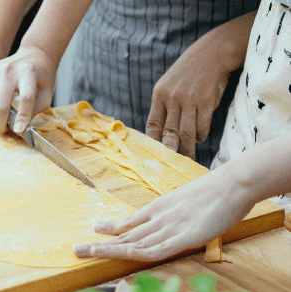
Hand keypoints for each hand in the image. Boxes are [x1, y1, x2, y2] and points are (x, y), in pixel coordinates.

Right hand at [0, 46, 56, 132]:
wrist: (34, 55)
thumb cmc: (41, 78)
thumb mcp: (46, 94)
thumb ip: (34, 111)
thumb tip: (19, 128)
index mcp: (28, 73)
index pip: (25, 98)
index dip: (22, 117)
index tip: (19, 131)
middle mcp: (9, 71)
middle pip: (0, 104)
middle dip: (0, 124)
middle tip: (3, 131)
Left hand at [73, 166, 253, 261]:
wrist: (232, 184)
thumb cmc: (214, 193)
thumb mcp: (187, 203)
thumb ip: (176, 214)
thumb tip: (172, 221)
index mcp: (159, 210)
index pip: (130, 224)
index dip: (111, 229)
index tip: (94, 230)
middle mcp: (158, 220)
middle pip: (124, 236)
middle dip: (100, 244)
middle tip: (76, 249)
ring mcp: (169, 228)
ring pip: (133, 242)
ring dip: (109, 249)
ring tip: (86, 252)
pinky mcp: (183, 237)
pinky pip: (156, 248)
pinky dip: (138, 252)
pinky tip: (122, 255)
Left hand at [146, 34, 232, 159]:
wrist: (213, 52)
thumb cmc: (190, 71)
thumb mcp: (170, 83)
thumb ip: (164, 105)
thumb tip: (161, 133)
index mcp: (159, 94)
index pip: (153, 124)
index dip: (153, 142)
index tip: (154, 155)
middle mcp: (172, 98)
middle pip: (169, 133)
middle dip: (169, 151)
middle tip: (170, 165)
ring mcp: (190, 100)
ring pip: (186, 134)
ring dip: (187, 148)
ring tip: (188, 157)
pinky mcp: (207, 101)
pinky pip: (202, 127)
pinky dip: (200, 136)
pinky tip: (200, 138)